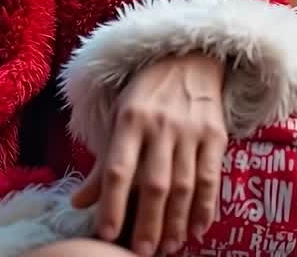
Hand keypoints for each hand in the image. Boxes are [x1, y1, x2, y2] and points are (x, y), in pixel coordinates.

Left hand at [72, 54, 227, 255]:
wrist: (189, 59)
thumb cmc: (145, 94)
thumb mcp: (118, 118)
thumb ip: (103, 163)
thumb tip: (79, 202)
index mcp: (130, 120)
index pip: (118, 170)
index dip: (113, 205)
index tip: (106, 235)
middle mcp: (161, 126)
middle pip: (155, 184)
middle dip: (148, 223)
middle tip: (141, 252)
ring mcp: (191, 131)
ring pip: (185, 186)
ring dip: (176, 221)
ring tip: (168, 247)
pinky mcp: (216, 136)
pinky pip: (212, 178)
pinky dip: (205, 207)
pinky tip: (196, 229)